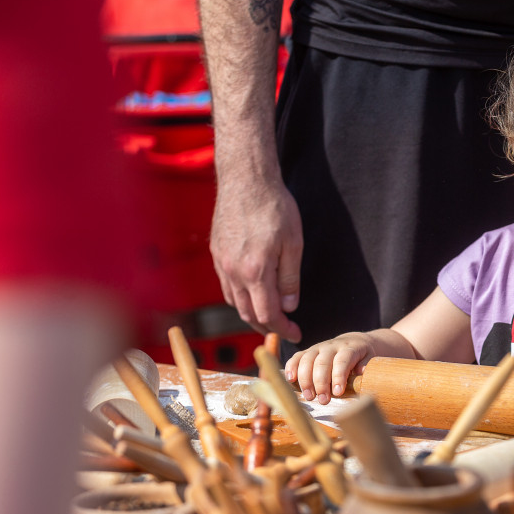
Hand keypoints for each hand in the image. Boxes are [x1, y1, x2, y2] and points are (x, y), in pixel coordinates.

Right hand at [210, 175, 303, 341]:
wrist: (245, 179)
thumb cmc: (274, 207)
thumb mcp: (293, 243)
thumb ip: (290, 278)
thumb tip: (289, 306)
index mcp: (255, 271)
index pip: (267, 313)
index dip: (283, 328)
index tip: (296, 334)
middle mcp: (233, 271)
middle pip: (248, 313)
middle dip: (267, 326)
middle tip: (285, 328)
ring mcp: (221, 263)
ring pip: (235, 302)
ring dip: (252, 314)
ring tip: (271, 315)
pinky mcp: (216, 253)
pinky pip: (226, 286)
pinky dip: (240, 298)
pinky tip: (252, 294)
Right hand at [285, 332, 377, 403]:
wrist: (355, 341)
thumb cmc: (363, 355)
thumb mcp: (371, 359)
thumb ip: (366, 365)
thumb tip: (360, 373)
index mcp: (349, 348)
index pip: (342, 360)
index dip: (339, 376)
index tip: (338, 392)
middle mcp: (332, 346)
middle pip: (322, 362)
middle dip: (321, 383)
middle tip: (323, 401)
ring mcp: (318, 347)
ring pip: (308, 360)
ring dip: (305, 379)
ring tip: (309, 397)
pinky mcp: (309, 351)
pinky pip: (297, 357)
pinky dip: (291, 367)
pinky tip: (290, 380)